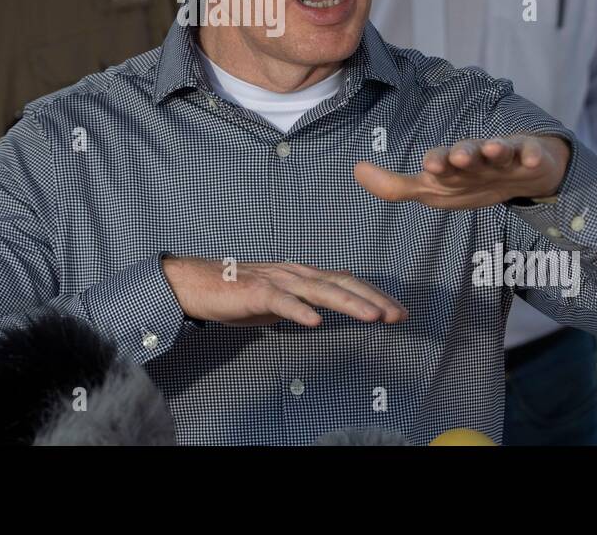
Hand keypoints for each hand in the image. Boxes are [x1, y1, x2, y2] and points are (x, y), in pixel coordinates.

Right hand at [162, 256, 408, 327]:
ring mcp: (277, 281)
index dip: (374, 295)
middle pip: (342, 284)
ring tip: (373, 318)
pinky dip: (300, 311)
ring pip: (320, 291)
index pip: (347, 283)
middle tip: (398, 315)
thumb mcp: (280, 301)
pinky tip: (316, 322)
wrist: (198, 283)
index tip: (398, 311)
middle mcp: (296, 274)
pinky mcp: (256, 292)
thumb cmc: (239, 294)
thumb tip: (322, 315)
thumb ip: (302, 304)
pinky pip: (281, 302)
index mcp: (303, 276)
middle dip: (373, 299)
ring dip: (349, 304)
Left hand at [353, 134, 571, 210]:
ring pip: (497, 150)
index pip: (439, 161)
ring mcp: (502, 155)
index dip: (435, 162)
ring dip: (494, 148)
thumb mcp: (431, 190)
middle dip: (462, 153)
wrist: (519, 174)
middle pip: (467, 152)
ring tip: (492, 146)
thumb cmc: (468, 180)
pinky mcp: (529, 156)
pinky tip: (528, 158)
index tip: (430, 165)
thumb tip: (355, 170)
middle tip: (459, 155)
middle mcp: (474, 155)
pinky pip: (530, 154)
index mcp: (450, 164)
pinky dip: (530, 155)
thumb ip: (394, 186)